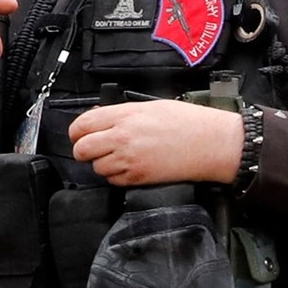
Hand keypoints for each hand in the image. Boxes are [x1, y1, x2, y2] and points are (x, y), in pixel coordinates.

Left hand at [68, 100, 244, 186]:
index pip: (81, 125)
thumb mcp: (150, 106)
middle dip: (84, 150)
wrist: (211, 143)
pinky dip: (117, 176)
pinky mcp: (139, 178)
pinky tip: (130, 167)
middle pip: (82, 149)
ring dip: (103, 164)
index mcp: (124, 116)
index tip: (80, 135)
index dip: (77, 132)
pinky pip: (114, 180)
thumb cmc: (188, 122)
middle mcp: (122, 138)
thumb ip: (121, 114)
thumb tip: (100, 121)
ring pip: (97, 167)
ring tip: (119, 158)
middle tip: (94, 149)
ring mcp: (130, 160)